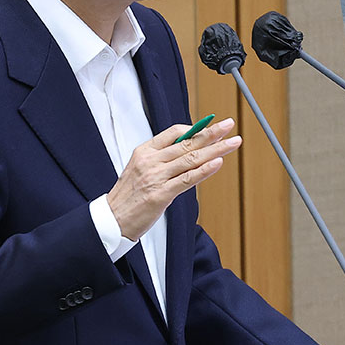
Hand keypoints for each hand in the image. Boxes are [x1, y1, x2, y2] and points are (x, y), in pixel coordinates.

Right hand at [107, 118, 241, 240]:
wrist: (111, 220)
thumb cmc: (129, 196)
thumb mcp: (140, 169)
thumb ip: (162, 158)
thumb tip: (190, 149)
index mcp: (144, 152)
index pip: (174, 132)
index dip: (196, 128)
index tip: (212, 126)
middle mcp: (150, 161)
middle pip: (187, 143)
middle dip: (212, 133)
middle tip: (229, 124)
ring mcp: (155, 177)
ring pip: (191, 159)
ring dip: (216, 149)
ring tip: (233, 142)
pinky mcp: (161, 195)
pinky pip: (187, 180)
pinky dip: (204, 170)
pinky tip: (218, 163)